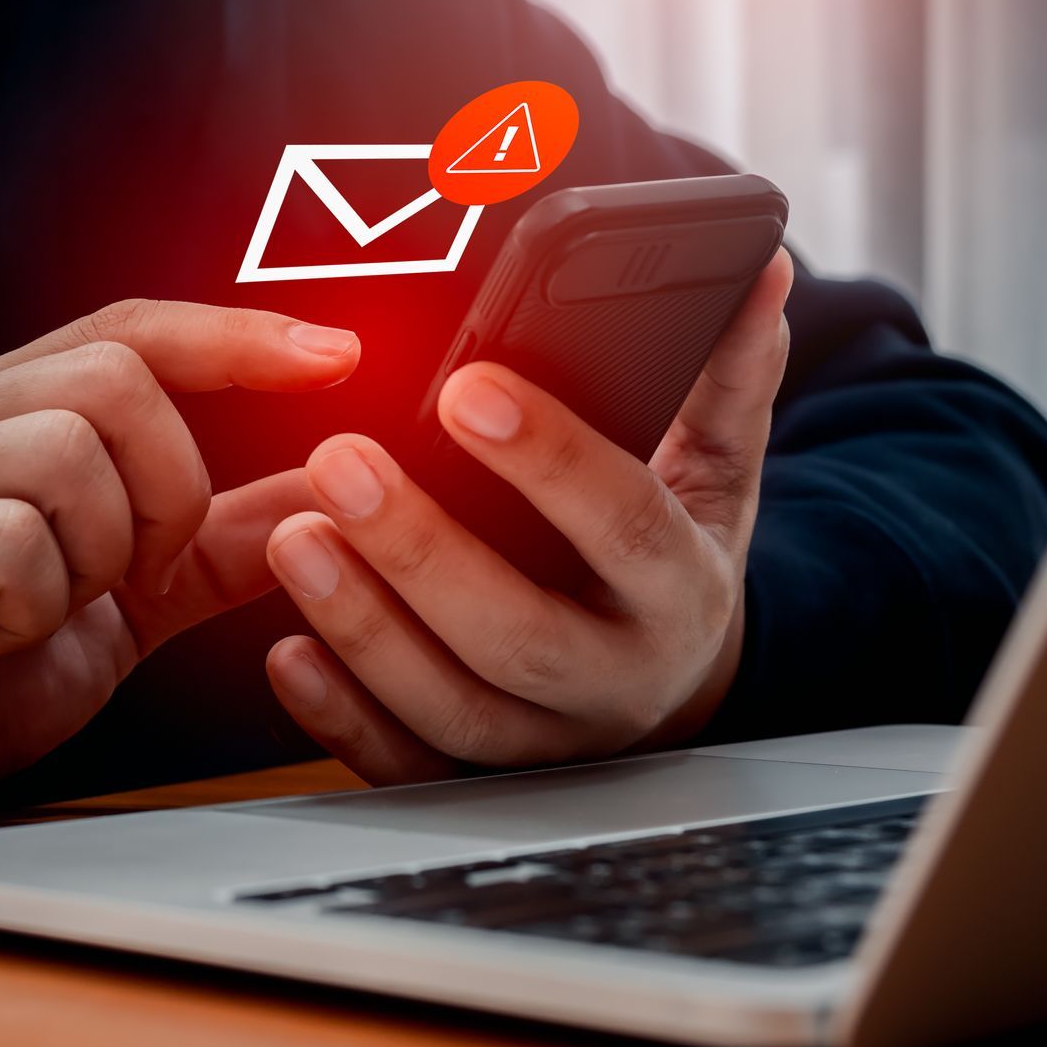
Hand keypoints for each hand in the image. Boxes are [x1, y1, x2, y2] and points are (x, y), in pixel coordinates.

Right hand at [0, 299, 358, 849]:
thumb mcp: (121, 608)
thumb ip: (212, 546)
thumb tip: (323, 493)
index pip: (128, 329)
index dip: (236, 334)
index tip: (337, 355)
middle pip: (110, 377)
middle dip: (166, 486)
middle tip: (135, 572)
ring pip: (60, 452)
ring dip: (93, 554)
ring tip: (47, 613)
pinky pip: (3, 541)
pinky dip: (32, 604)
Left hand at [263, 251, 792, 783]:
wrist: (667, 681)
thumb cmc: (668, 556)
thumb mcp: (712, 473)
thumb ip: (724, 376)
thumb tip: (759, 267)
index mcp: (679, 590)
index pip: (625, 525)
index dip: (550, 460)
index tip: (467, 386)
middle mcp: (616, 680)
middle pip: (522, 635)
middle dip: (423, 551)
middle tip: (341, 462)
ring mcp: (547, 743)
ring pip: (455, 709)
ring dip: (367, 630)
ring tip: (294, 540)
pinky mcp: (480, 779)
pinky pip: (407, 767)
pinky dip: (342, 719)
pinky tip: (287, 653)